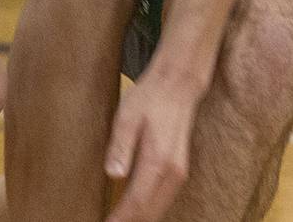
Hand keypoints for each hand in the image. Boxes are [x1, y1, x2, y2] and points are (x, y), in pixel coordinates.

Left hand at [104, 67, 205, 221]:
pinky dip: (149, 211)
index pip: (136, 202)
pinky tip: (135, 212)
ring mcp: (179, 173)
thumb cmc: (150, 97)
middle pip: (149, 213)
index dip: (120, 219)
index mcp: (158, 160)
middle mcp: (172, 172)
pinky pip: (163, 200)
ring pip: (158, 210)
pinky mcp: (179, 170)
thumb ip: (120, 146)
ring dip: (140, 219)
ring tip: (119, 221)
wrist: (178, 85)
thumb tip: (113, 174)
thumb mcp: (127, 115)